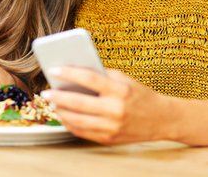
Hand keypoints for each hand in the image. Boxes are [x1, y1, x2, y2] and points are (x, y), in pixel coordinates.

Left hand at [40, 67, 173, 143]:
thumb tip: (73, 74)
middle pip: (78, 102)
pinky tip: (65, 116)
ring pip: (77, 120)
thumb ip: (102, 76)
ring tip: (53, 104)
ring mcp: (111, 127)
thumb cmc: (140, 94)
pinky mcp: (109, 139)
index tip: (54, 69)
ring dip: (61, 112)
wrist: (161, 118)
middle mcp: (115, 110)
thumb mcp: (124, 80)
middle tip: (46, 92)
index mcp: (120, 90)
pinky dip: (70, 123)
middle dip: (58, 96)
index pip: (89, 78)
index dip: (69, 73)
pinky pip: (83, 132)